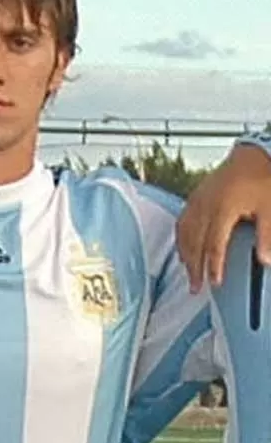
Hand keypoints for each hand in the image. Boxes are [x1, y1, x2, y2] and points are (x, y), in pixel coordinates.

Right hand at [178, 141, 270, 290]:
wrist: (252, 155)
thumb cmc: (262, 178)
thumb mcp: (270, 207)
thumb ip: (267, 234)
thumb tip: (265, 260)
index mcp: (222, 209)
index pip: (214, 244)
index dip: (213, 266)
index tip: (215, 283)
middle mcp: (205, 206)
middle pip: (194, 242)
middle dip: (194, 267)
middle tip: (195, 287)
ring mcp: (197, 201)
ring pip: (184, 234)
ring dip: (185, 255)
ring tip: (188, 272)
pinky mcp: (194, 197)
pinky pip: (181, 222)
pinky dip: (181, 239)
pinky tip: (183, 247)